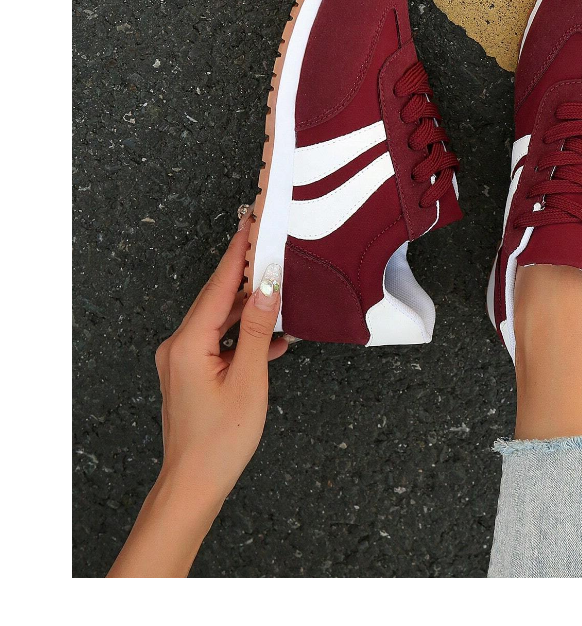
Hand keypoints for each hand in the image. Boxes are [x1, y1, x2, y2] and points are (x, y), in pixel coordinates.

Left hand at [108, 207, 286, 576]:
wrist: (194, 483)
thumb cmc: (220, 440)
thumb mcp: (249, 379)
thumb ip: (259, 329)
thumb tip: (268, 286)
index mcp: (189, 342)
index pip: (220, 285)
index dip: (239, 252)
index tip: (253, 222)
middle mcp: (179, 344)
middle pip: (218, 298)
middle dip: (246, 273)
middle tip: (270, 246)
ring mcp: (183, 358)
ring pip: (220, 319)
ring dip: (249, 307)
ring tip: (278, 289)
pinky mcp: (191, 371)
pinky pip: (220, 340)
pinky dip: (244, 334)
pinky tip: (271, 336)